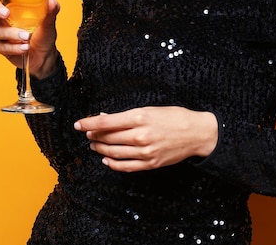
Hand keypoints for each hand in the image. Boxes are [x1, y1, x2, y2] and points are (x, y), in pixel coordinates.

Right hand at [0, 0, 59, 79]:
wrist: (44, 57)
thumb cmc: (44, 35)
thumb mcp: (49, 23)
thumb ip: (51, 12)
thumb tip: (52, 1)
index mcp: (15, 8)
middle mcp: (6, 19)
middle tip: (6, 13)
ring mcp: (3, 33)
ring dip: (12, 34)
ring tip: (26, 37)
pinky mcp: (3, 47)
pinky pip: (2, 46)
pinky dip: (14, 47)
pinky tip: (24, 47)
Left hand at [74, 107, 217, 171]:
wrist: (196, 133)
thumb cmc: (174, 117)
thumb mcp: (150, 109)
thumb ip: (127, 115)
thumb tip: (106, 117)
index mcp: (140, 117)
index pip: (106, 122)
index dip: (89, 123)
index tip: (78, 123)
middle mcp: (140, 135)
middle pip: (108, 137)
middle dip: (94, 135)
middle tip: (87, 133)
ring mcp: (145, 152)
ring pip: (114, 152)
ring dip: (100, 148)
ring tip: (94, 145)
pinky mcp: (150, 163)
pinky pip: (126, 166)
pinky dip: (113, 164)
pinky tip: (106, 159)